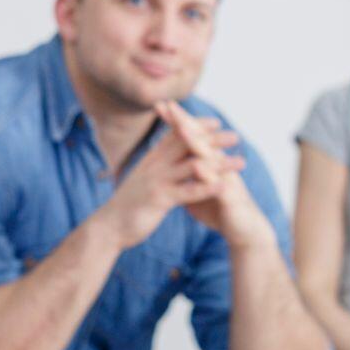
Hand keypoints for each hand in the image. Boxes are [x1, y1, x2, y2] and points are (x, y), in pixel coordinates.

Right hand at [93, 106, 247, 248]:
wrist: (108, 226)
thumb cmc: (128, 204)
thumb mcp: (141, 179)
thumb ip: (155, 166)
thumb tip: (164, 156)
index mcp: (152, 159)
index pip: (176, 136)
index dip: (196, 127)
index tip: (215, 123)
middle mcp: (155, 165)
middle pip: (188, 145)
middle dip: (212, 139)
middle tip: (235, 137)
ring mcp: (157, 181)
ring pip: (193, 166)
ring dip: (219, 163)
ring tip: (240, 162)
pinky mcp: (159, 199)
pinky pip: (188, 191)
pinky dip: (207, 187)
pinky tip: (224, 186)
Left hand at [156, 101, 274, 247]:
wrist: (244, 232)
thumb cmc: (221, 211)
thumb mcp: (198, 192)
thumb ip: (185, 178)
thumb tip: (170, 171)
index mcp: (209, 163)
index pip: (190, 138)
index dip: (176, 122)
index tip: (160, 106)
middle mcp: (218, 165)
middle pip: (200, 139)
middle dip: (184, 122)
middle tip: (169, 105)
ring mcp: (225, 178)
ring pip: (210, 156)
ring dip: (195, 141)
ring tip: (181, 127)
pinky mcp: (230, 196)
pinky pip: (217, 183)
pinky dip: (207, 174)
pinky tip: (197, 165)